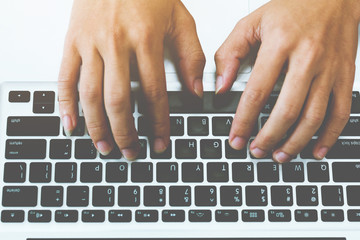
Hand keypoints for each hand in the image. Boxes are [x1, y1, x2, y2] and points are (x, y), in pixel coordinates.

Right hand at [58, 0, 204, 158]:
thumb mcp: (179, 18)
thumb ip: (190, 55)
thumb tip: (195, 91)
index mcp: (145, 39)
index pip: (154, 93)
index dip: (158, 123)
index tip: (160, 142)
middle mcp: (115, 43)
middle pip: (119, 100)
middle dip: (125, 132)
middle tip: (131, 152)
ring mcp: (90, 43)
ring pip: (90, 94)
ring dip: (97, 126)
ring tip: (105, 146)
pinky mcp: (72, 41)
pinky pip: (65, 77)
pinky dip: (66, 104)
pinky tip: (71, 124)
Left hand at [215, 0, 359, 161]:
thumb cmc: (294, 7)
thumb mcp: (252, 23)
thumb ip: (230, 53)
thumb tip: (221, 86)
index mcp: (280, 44)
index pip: (257, 92)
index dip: (244, 120)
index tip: (236, 137)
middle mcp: (307, 58)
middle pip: (287, 110)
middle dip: (269, 137)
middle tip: (256, 150)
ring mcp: (329, 69)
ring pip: (314, 116)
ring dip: (295, 142)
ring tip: (279, 155)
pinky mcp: (344, 76)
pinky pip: (341, 112)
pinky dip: (329, 136)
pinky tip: (316, 149)